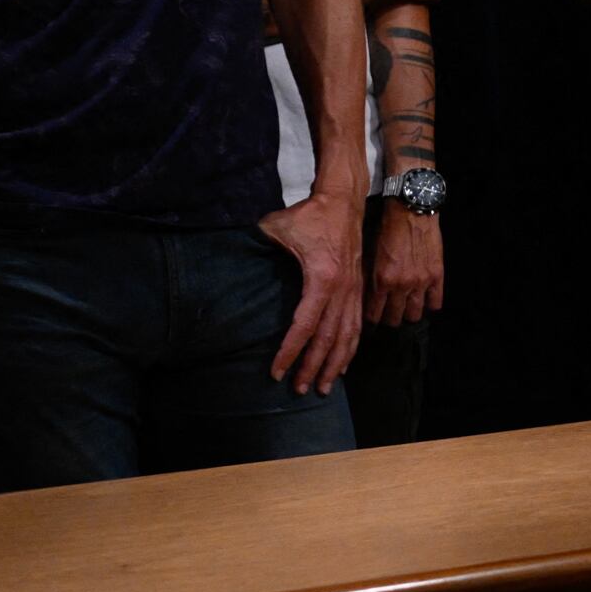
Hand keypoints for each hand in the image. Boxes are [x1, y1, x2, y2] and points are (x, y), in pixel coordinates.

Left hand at [256, 192, 363, 393]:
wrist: (344, 201)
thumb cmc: (310, 215)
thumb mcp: (279, 226)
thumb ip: (257, 243)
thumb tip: (231, 258)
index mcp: (322, 278)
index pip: (305, 325)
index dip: (289, 351)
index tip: (276, 372)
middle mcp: (342, 289)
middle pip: (327, 338)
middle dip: (312, 367)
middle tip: (298, 390)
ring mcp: (353, 291)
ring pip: (347, 336)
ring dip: (334, 364)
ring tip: (321, 387)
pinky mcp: (358, 289)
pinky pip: (357, 326)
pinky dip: (350, 349)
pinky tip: (342, 366)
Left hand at [366, 195, 445, 325]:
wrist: (411, 209)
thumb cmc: (387, 227)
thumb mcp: (369, 253)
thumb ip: (368, 278)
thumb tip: (365, 297)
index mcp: (381, 280)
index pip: (373, 315)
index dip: (371, 321)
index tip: (371, 321)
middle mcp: (401, 285)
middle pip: (394, 319)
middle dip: (389, 319)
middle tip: (387, 314)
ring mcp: (421, 282)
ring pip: (414, 315)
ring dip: (408, 314)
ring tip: (405, 308)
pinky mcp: (437, 275)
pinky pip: (435, 302)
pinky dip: (429, 305)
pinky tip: (425, 301)